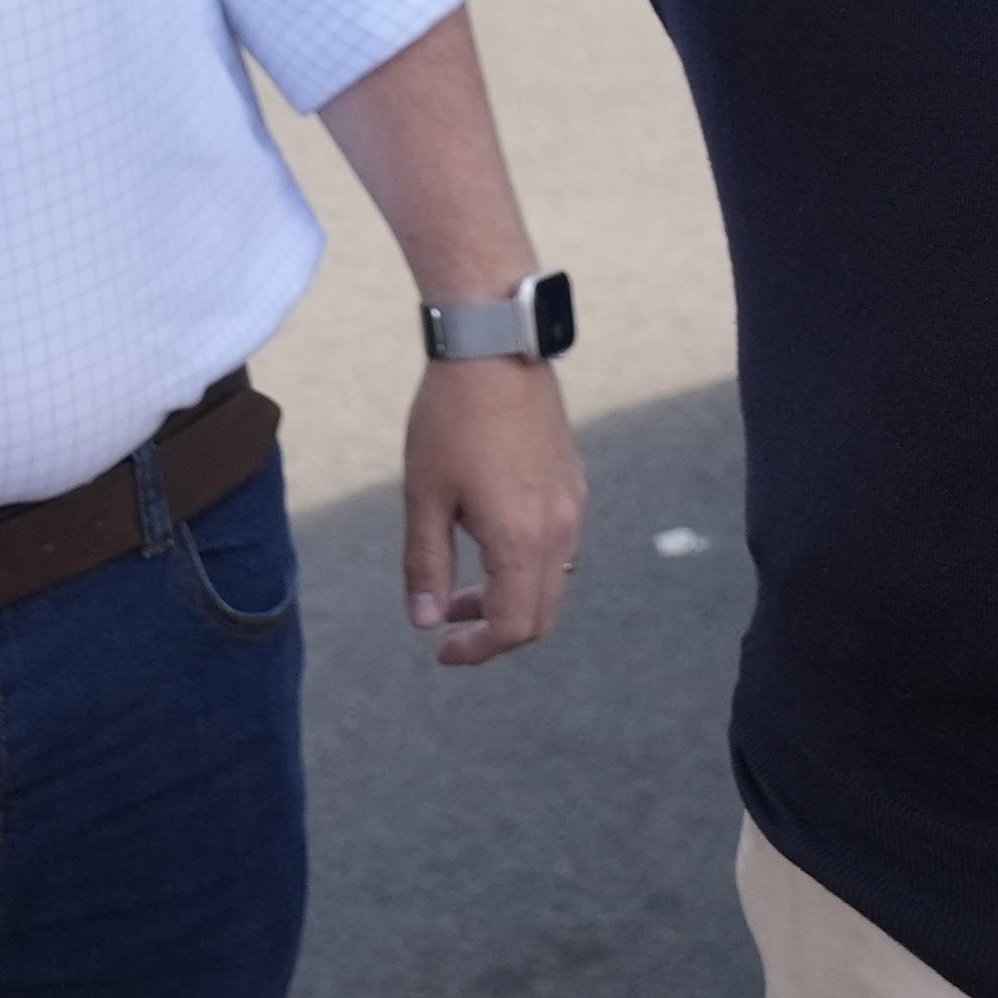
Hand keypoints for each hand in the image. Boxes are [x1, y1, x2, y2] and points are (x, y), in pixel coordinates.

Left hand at [401, 357, 584, 668]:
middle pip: (541, 615)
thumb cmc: (451, 419)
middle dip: (495, 631)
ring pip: (554, 581)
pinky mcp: (573, 482)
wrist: (494, 347)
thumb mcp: (424, 496)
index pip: (512, 626)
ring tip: (462, 583)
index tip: (441, 649)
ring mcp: (572, 504)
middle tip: (450, 625)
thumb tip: (425, 621)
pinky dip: (527, 565)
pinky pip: (561, 546)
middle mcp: (559, 529)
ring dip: (511, 597)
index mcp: (522, 540)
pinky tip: (488, 537)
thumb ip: (426, 565)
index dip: (477, 649)